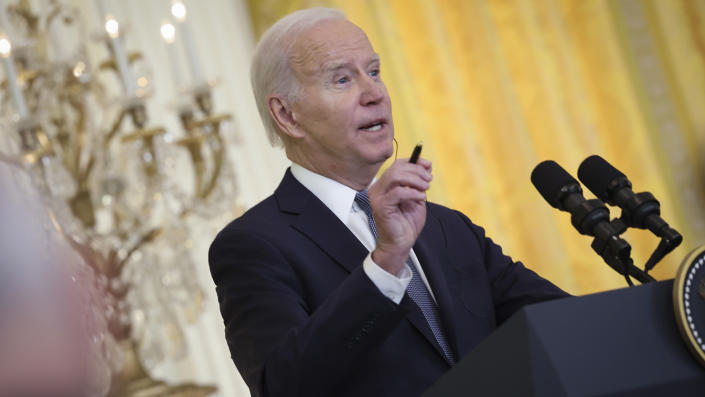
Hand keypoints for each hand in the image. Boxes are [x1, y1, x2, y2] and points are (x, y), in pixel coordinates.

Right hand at [368, 158, 431, 274]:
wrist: (401, 243)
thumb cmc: (407, 222)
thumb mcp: (416, 197)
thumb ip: (419, 182)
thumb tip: (426, 165)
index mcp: (385, 185)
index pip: (397, 164)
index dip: (414, 162)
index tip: (428, 166)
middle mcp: (378, 188)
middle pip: (396, 168)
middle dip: (416, 171)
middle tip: (429, 179)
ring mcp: (377, 197)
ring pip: (395, 176)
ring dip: (415, 180)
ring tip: (425, 188)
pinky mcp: (381, 206)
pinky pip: (398, 192)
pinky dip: (412, 193)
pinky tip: (420, 198)